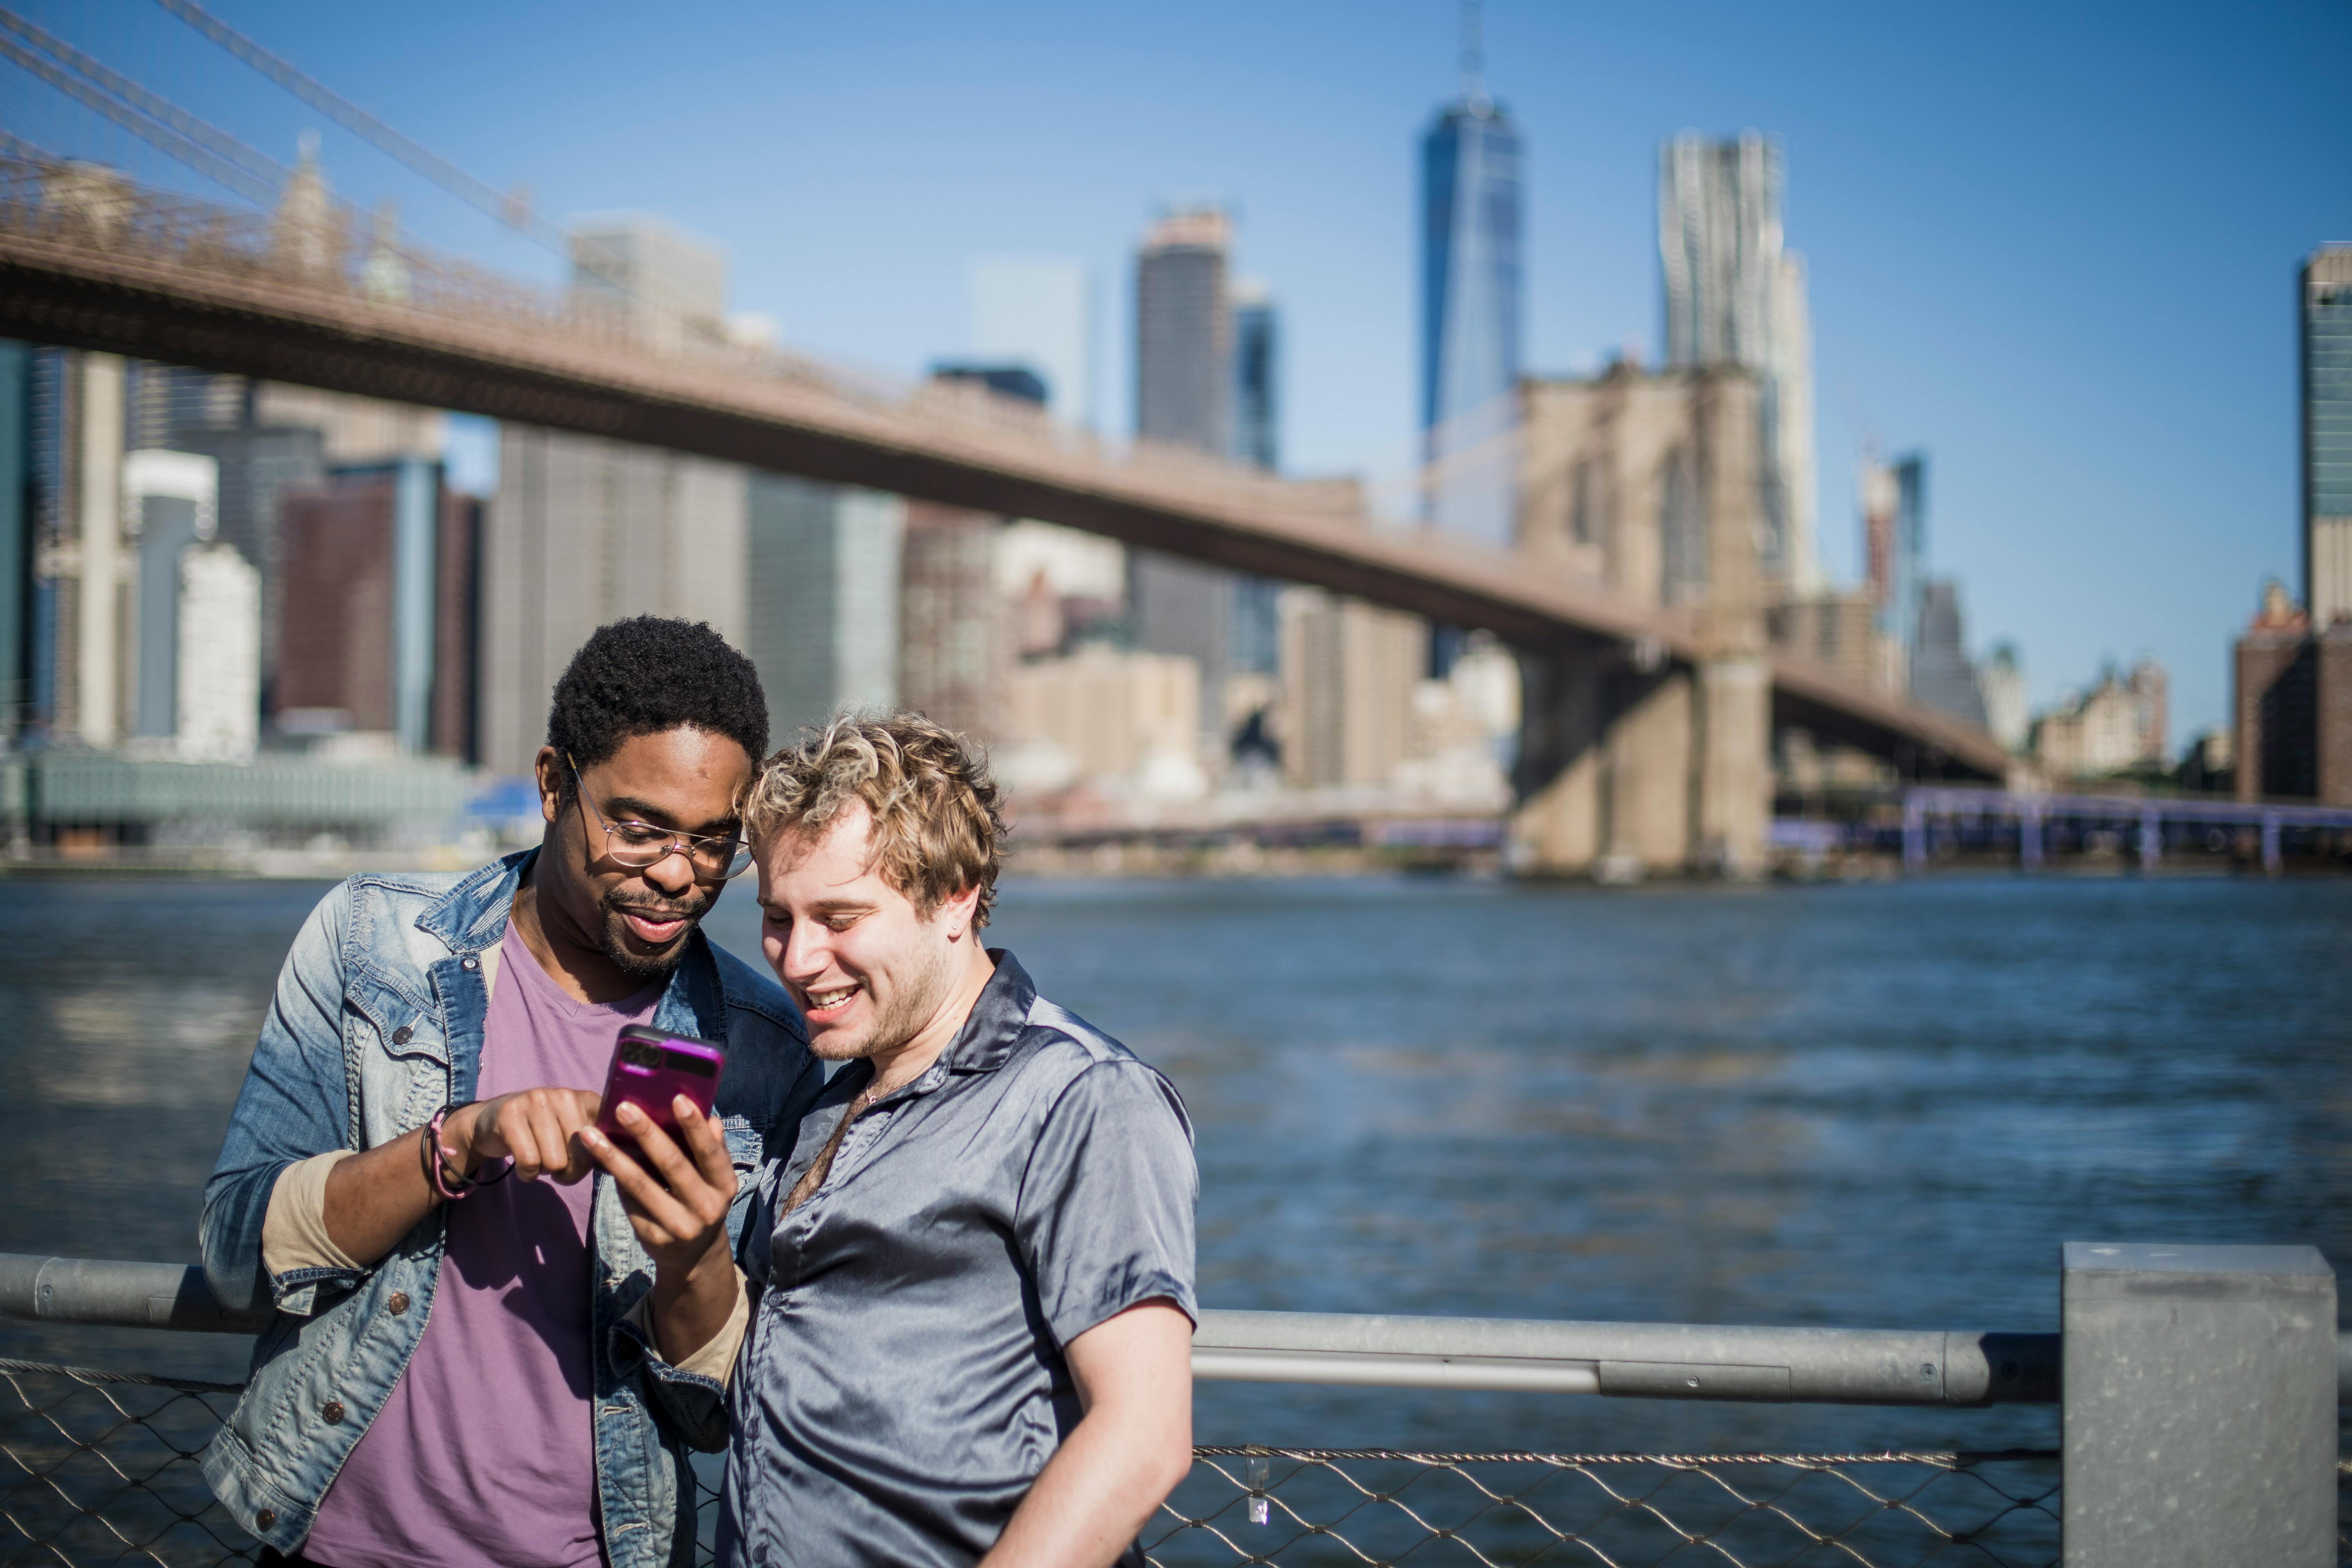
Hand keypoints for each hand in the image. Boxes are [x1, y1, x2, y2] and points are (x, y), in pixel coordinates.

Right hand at [446, 1088, 602, 1183]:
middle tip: (558, 1166)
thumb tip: (614, 1159)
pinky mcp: (510, 1115)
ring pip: (555, 1161)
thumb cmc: (541, 1132)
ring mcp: (536, 1101)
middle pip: (581, 1155)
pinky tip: (525, 1166)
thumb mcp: (573, 1130)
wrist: (491, 1121)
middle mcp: (564, 1094)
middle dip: (570, 1171)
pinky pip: (529, 1161)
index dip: (599, 1156)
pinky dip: (528, 1174)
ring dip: (546, 1172)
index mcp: (586, 1098)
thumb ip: (597, 1139)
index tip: (590, 1159)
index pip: (608, 1133)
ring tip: (539, 1159)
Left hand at [583, 1099, 740, 1349]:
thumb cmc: (701, 1201)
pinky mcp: (653, 1238)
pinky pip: (630, 1202)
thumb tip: (711, 1119)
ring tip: (590, 1134)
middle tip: (623, 1108)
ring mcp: (679, 1226)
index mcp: (725, 1186)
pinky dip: (615, 1179)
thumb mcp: (714, 1180)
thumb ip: (712, 1151)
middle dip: (646, 1133)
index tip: (677, 1098)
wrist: (694, 1255)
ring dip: (613, 1156)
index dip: (694, 1126)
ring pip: (641, 1185)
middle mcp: (706, 1209)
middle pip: (672, 1165)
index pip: (710, 1152)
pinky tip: (599, 1159)